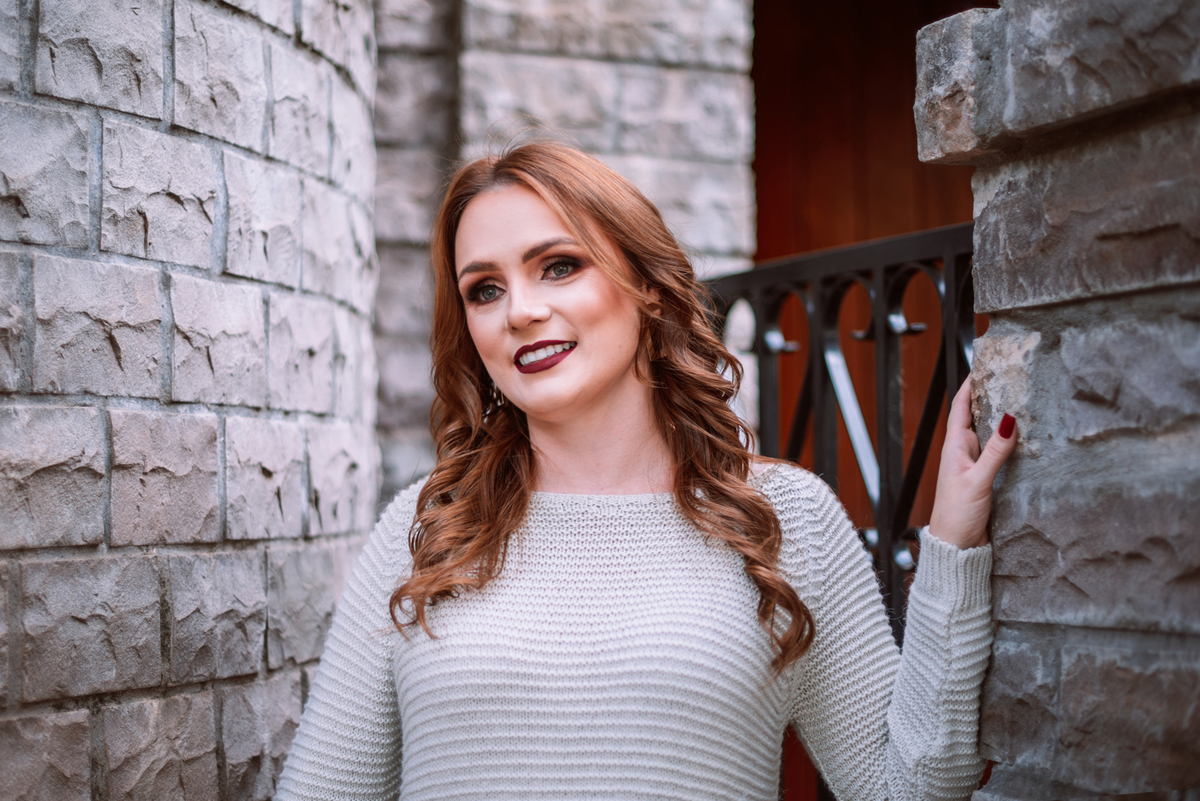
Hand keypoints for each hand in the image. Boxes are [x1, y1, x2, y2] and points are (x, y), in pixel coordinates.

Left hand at [928, 379, 1017, 549]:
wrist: (957, 547)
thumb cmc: (957, 515)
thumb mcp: (978, 480)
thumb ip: (995, 452)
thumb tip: (1010, 420)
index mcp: (955, 447)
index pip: (961, 406)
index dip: (970, 384)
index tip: (983, 364)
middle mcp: (963, 452)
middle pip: (978, 417)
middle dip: (993, 397)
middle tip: (1013, 377)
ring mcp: (975, 465)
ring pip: (991, 435)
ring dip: (1004, 421)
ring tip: (1025, 400)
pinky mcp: (987, 479)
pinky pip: (1000, 454)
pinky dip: (1012, 444)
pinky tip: (1028, 439)